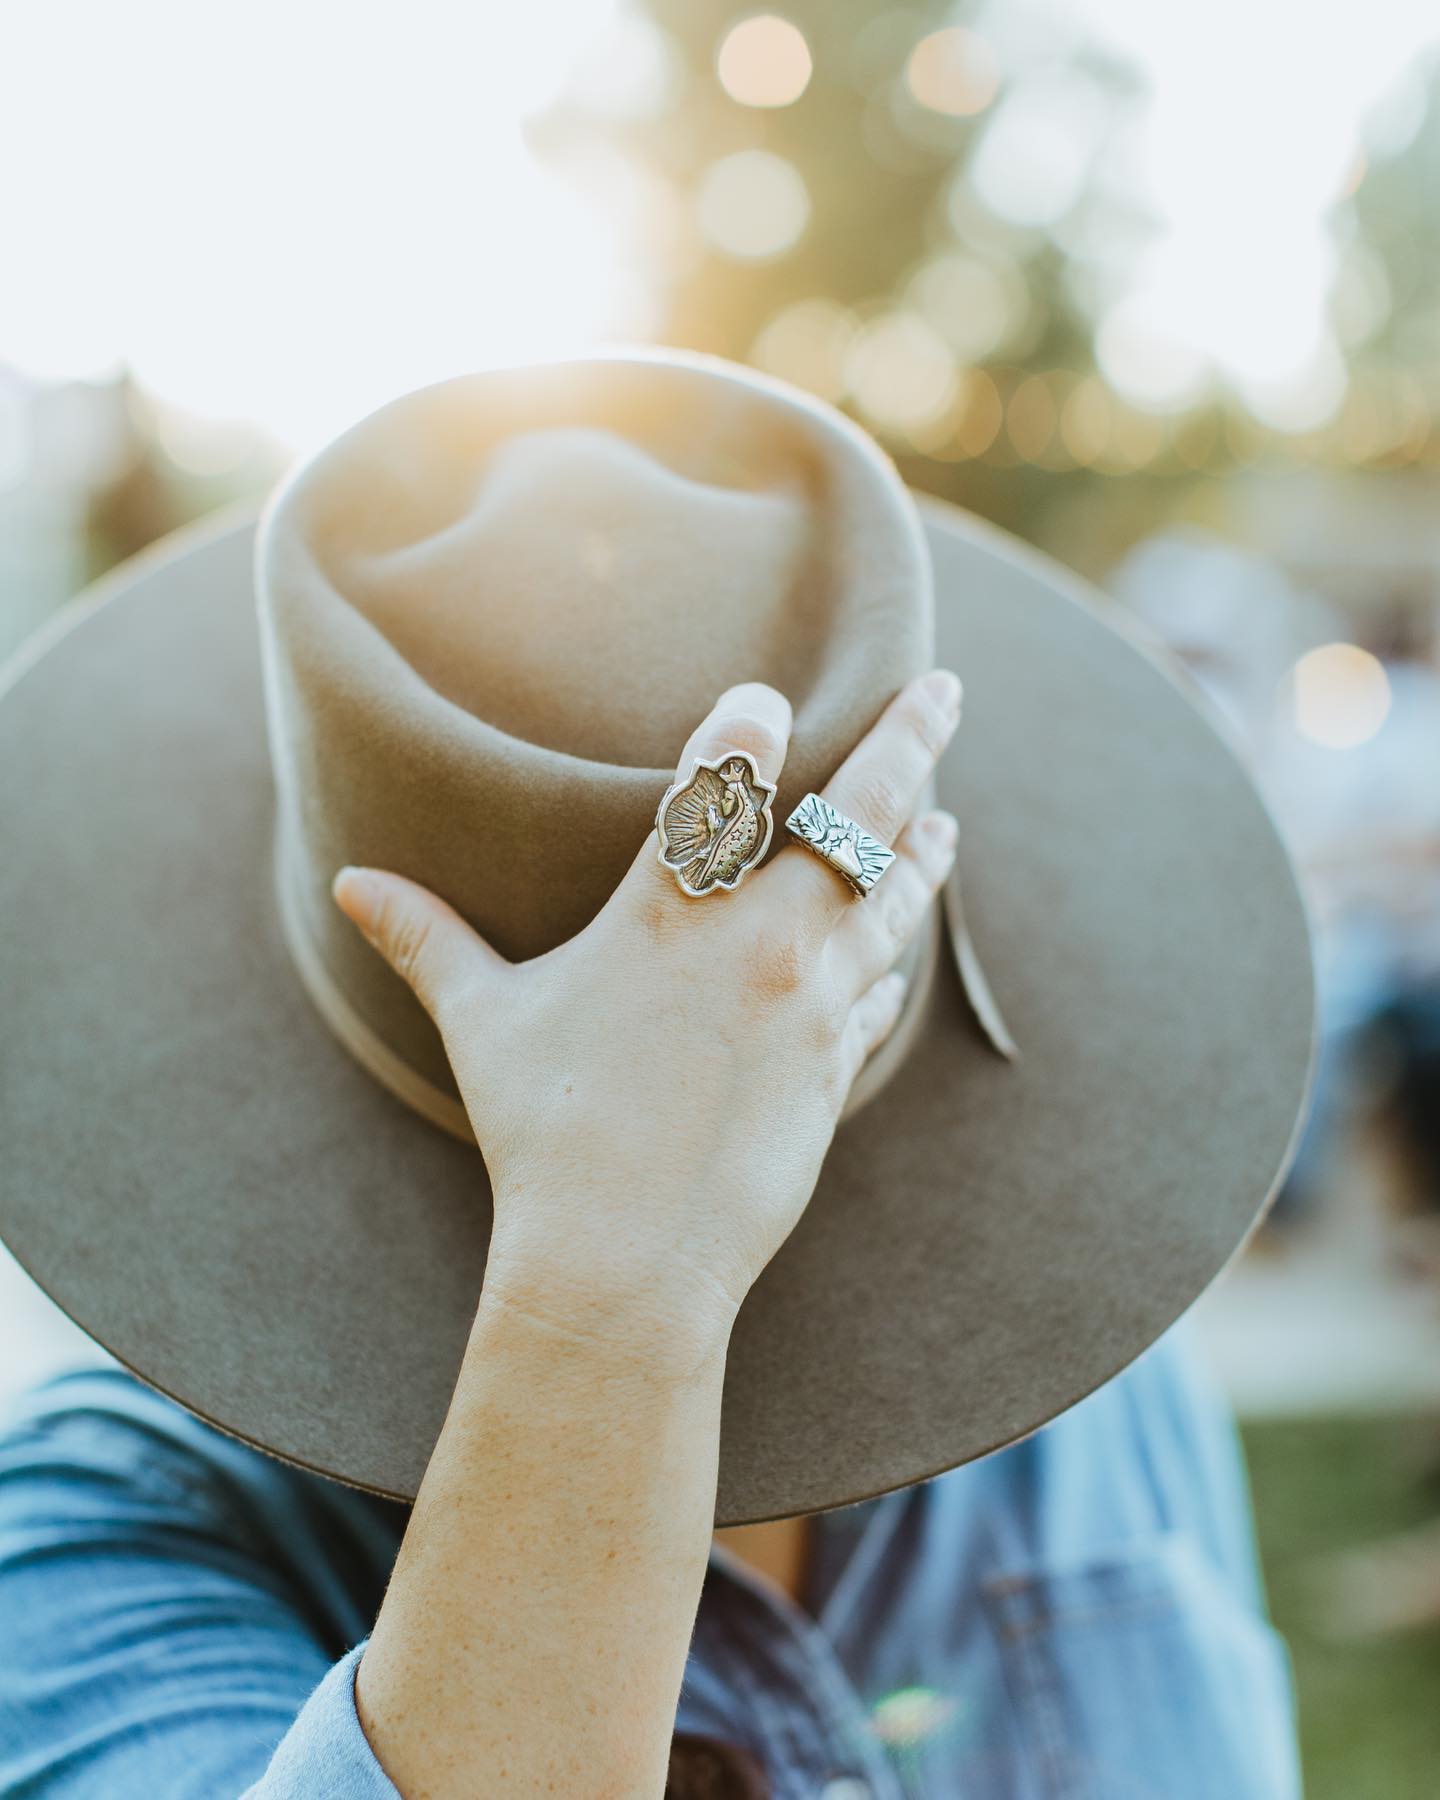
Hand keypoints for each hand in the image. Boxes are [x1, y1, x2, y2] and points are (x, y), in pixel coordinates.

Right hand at [333, 670, 960, 1355]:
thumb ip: (427, 941)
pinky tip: (897, 952)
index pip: (725, 779)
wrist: (628, 1261)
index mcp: (667, 912)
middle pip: (859, 813)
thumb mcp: (482, 1024)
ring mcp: (810, 1002)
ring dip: (922, 850)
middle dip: (910, 739)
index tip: (766, 697)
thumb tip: (350, 885)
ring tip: (945, 819)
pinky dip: (889, 961)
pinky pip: (875, 995)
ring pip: (891, 900)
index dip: (750, 724)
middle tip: (944, 688)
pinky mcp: (834, 1068)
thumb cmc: (545, 1135)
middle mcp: (758, 940)